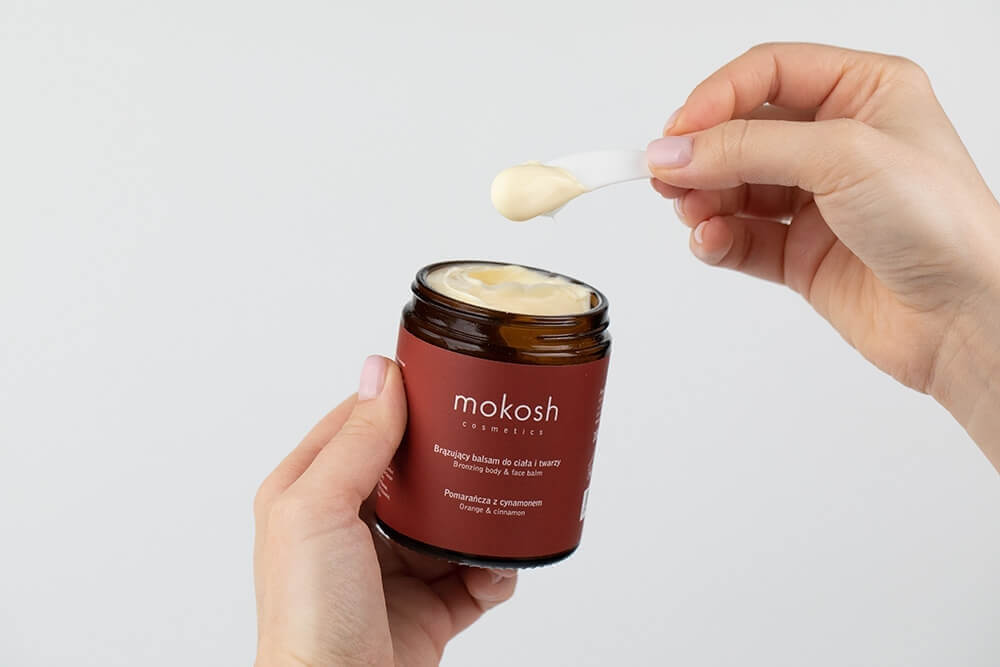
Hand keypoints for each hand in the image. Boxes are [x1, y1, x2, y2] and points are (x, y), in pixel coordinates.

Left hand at [253, 355, 516, 665]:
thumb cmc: (308, 619)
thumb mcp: (319, 511)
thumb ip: (355, 441)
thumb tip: (381, 371)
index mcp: (309, 496)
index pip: (358, 424)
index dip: (398, 399)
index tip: (442, 379)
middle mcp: (349, 529)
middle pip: (412, 469)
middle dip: (449, 454)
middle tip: (483, 435)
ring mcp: (391, 570)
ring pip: (447, 520)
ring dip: (478, 512)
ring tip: (501, 502)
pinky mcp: (428, 609)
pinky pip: (474, 574)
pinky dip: (494, 567)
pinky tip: (497, 563)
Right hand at [647, 42, 999, 469]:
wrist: (965, 318)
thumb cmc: (943, 224)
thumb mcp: (843, 157)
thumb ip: (749, 148)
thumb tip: (676, 150)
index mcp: (864, 93)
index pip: (768, 74)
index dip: (716, 98)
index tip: (678, 132)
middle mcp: (838, 143)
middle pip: (742, 131)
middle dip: (702, 154)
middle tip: (666, 175)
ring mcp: (818, 200)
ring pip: (734, 186)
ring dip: (704, 199)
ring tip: (693, 214)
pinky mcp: (802, 253)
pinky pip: (740, 237)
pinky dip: (717, 239)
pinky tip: (712, 242)